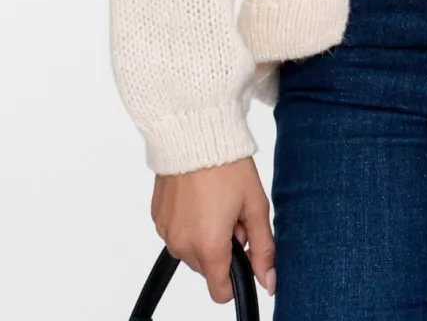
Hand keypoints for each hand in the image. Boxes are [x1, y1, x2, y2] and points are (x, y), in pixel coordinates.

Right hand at [151, 155, 275, 302]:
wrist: (195, 134)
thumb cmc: (227, 166)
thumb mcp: (255, 206)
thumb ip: (263, 248)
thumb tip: (268, 281)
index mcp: (208, 247)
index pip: (219, 292)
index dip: (236, 275)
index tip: (244, 249)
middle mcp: (182, 245)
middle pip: (207, 267)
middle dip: (222, 248)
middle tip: (233, 213)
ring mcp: (166, 233)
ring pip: (191, 250)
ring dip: (205, 236)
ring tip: (216, 202)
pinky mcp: (157, 218)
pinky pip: (177, 233)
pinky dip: (189, 223)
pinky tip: (200, 197)